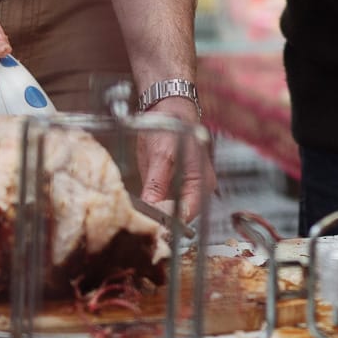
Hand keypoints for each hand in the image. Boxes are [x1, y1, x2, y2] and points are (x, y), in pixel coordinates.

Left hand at [137, 96, 217, 225]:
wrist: (168, 109)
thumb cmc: (172, 125)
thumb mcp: (161, 154)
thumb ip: (157, 183)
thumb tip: (151, 208)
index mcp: (201, 182)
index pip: (187, 214)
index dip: (168, 222)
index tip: (149, 228)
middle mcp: (196, 189)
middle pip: (179, 217)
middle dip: (160, 222)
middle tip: (139, 226)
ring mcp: (183, 189)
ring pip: (170, 212)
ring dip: (154, 216)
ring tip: (136, 219)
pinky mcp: (171, 187)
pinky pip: (162, 203)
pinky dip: (151, 208)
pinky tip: (138, 208)